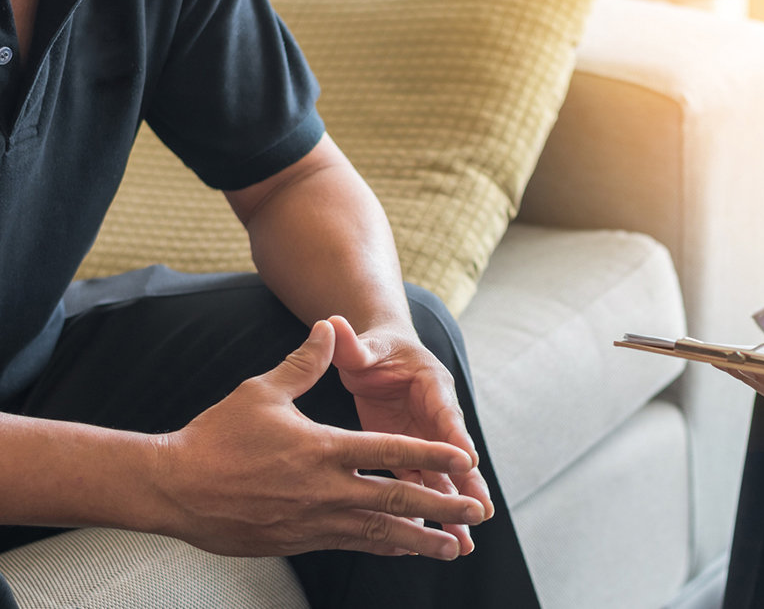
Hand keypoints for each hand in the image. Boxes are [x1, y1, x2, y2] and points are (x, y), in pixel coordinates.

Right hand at [151, 320, 485, 557]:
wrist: (173, 488)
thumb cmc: (216, 437)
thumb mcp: (263, 391)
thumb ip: (305, 363)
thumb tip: (328, 327)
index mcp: (325, 449)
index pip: (392, 452)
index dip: (433, 456)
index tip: (466, 462)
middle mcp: (327, 489)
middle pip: (398, 499)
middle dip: (443, 506)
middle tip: (476, 512)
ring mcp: (315, 520)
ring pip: (381, 532)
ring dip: (423, 540)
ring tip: (455, 547)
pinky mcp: (300, 539)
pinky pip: (354, 544)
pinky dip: (385, 547)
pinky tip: (405, 549)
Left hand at [328, 316, 489, 555]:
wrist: (378, 354)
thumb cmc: (374, 348)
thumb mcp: (365, 345)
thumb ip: (354, 344)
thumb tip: (334, 324)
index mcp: (431, 385)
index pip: (446, 413)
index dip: (455, 436)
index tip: (467, 461)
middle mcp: (436, 415)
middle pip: (455, 453)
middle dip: (468, 484)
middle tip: (481, 513)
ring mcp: (425, 438)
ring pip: (443, 477)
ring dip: (453, 508)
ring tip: (466, 543)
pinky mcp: (410, 455)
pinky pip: (424, 485)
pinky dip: (431, 511)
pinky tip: (437, 539)